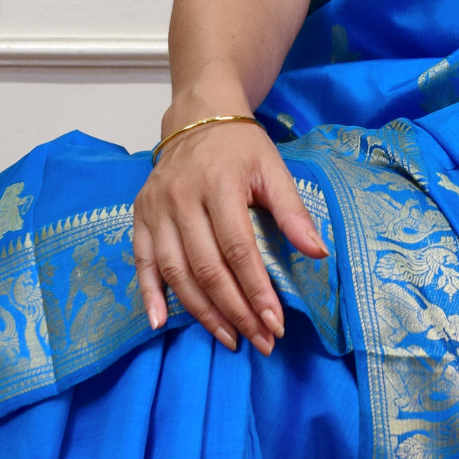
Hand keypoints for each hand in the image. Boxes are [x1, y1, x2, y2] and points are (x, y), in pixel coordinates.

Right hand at [132, 121, 326, 355]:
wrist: (198, 118)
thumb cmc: (241, 148)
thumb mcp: (273, 170)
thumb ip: (293, 212)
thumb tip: (319, 253)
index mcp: (219, 185)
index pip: (238, 249)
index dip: (256, 290)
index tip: (275, 323)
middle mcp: (182, 199)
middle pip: (207, 268)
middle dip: (236, 311)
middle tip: (259, 340)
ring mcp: (156, 209)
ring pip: (176, 272)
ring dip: (202, 312)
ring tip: (229, 339)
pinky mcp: (139, 216)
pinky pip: (142, 262)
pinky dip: (148, 294)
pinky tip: (159, 322)